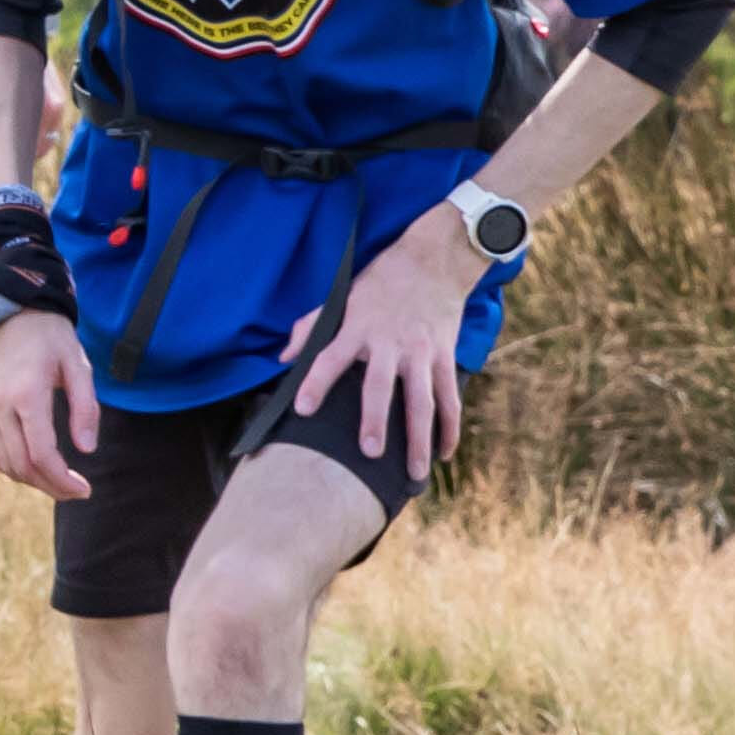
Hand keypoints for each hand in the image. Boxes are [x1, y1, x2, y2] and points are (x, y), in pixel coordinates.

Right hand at [0, 304, 99, 500]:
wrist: (9, 315)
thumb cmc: (50, 338)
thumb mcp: (78, 365)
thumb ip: (85, 408)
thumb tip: (86, 450)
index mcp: (26, 394)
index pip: (40, 453)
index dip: (62, 480)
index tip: (85, 489)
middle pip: (21, 465)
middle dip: (51, 487)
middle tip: (77, 492)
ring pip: (4, 463)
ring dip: (32, 481)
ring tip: (59, 484)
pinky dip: (14, 468)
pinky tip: (37, 469)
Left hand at [282, 213, 481, 477]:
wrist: (433, 261)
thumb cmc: (381, 282)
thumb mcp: (343, 296)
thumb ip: (311, 327)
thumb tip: (284, 358)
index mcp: (358, 328)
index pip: (330, 357)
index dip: (315, 382)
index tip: (303, 409)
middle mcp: (390, 344)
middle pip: (381, 387)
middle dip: (376, 420)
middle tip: (370, 453)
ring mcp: (421, 353)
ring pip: (423, 402)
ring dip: (420, 439)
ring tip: (415, 474)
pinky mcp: (444, 357)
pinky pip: (449, 398)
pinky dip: (449, 429)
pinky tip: (442, 453)